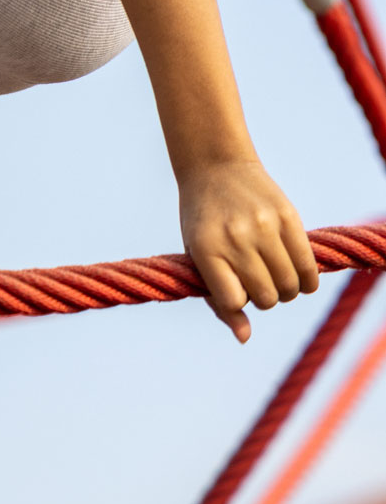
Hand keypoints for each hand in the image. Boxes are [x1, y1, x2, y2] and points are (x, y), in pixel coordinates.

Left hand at [179, 157, 318, 340]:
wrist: (215, 165)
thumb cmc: (203, 220)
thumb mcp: (196, 255)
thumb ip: (217, 299)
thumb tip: (245, 338)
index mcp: (207, 248)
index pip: (234, 301)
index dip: (238, 302)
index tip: (234, 288)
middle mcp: (235, 237)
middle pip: (266, 299)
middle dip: (264, 297)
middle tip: (257, 279)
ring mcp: (263, 226)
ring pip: (289, 288)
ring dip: (285, 290)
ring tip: (274, 274)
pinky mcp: (288, 216)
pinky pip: (308, 268)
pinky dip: (307, 281)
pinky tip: (297, 274)